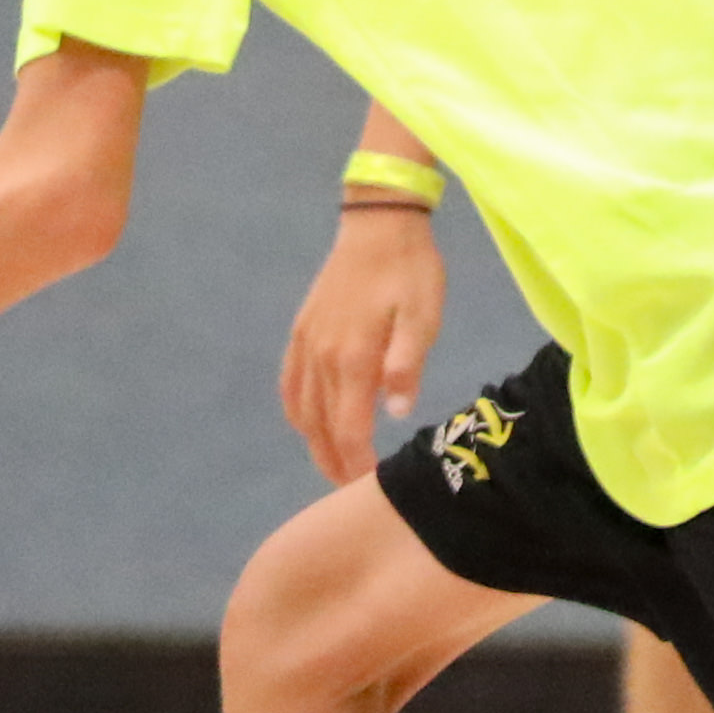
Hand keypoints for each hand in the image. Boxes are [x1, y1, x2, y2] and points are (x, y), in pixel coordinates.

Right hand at [278, 204, 445, 485]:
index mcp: (353, 358)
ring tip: (333, 464)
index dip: (356, 463)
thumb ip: (407, 365)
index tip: (370, 486)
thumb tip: (396, 412)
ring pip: (301, 410)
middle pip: (319, 427)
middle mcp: (321, 357)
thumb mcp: (424, 317)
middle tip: (351, 490)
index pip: (348, 429)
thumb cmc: (410, 270)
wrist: (378, 222)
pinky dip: (296, 412)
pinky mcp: (301, 330)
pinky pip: (289, 383)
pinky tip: (308, 422)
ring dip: (313, 443)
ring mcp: (306, 343)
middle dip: (333, 463)